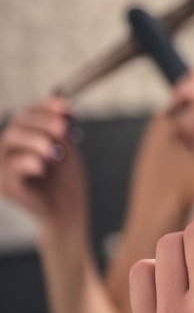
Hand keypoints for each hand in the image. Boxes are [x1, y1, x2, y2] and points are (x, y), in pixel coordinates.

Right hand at [0, 96, 87, 232]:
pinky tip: (44, 168)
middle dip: (43, 122)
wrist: (67, 208)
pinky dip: (29, 163)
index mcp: (24, 136)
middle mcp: (9, 148)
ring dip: (36, 141)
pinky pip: (10, 169)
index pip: (28, 113)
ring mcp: (4, 167)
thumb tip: (64, 104)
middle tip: (63, 129)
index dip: (46, 106)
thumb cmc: (65, 177)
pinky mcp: (6, 186)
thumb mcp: (66, 147)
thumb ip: (62, 128)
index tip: (67, 106)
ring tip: (56, 151)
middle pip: (17, 124)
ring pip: (10, 142)